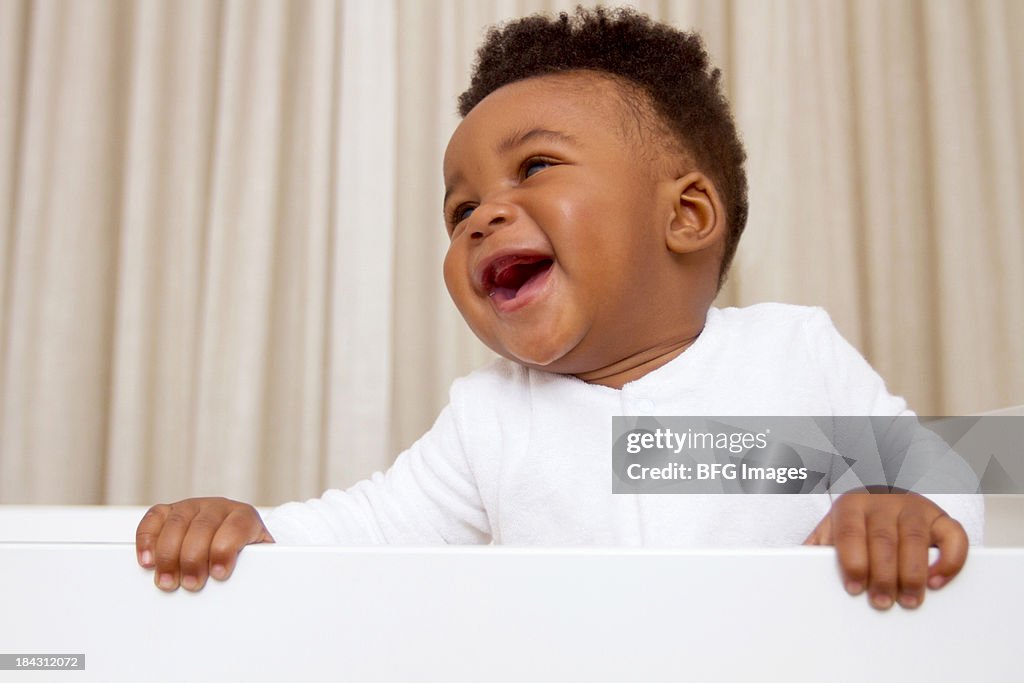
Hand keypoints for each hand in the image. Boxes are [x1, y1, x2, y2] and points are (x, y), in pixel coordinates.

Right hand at [135, 497, 273, 591]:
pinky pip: (154, 518)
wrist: (235, 541)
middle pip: (203, 527)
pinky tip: (147, 561)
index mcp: (244, 517)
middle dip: (193, 558)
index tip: (219, 573)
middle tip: (190, 584)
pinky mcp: (169, 511)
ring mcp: (192, 507)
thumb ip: (254, 570)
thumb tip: (249, 591)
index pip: (236, 526)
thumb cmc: (245, 557)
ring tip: (167, 581)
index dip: (225, 549)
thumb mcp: (256, 562)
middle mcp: (218, 508)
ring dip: (168, 555)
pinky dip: (147, 539)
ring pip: (177, 524)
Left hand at [803, 490, 967, 609]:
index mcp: (851, 504)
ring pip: (914, 540)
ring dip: (912, 574)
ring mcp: (914, 508)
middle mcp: (883, 502)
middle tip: (880, 602)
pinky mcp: (940, 517)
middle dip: (882, 575)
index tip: (853, 588)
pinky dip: (948, 561)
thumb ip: (818, 546)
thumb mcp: (832, 526)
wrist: (882, 489)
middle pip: (883, 540)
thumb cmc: (856, 519)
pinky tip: (937, 581)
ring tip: (908, 600)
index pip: (850, 532)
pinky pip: (953, 536)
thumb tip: (796, 569)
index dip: (852, 561)